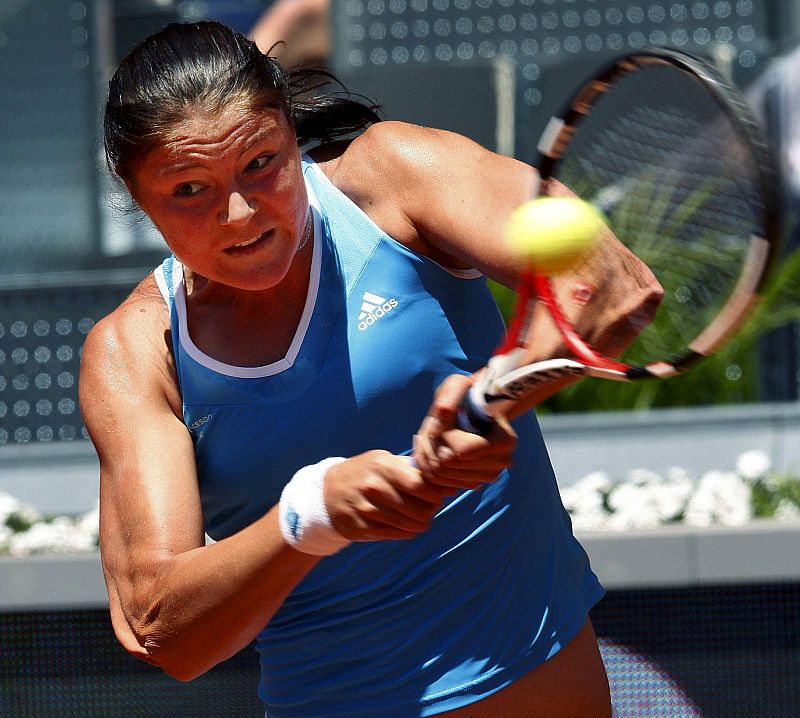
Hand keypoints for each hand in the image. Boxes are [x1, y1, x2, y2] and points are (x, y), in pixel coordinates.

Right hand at [323, 451, 451, 540]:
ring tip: (418, 514)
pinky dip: (407, 530)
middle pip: (420, 509)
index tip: (437, 493)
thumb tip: (450, 484)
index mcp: (381, 465)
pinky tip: (404, 522)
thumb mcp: (384, 461)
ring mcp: (366, 510)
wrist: (326, 493)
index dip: (436, 493)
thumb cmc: (365, 473)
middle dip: (432, 510)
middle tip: (430, 506)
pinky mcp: (361, 529)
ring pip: (411, 525)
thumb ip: (414, 470)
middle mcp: (373, 487)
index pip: (421, 485)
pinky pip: (397, 534)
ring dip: (421, 522)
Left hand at [413, 374, 516, 488]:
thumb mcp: (459, 385)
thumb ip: (450, 394)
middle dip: (431, 446)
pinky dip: (432, 469)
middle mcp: (502, 462)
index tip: (436, 420)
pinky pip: (446, 484)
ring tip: (428, 438)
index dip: (441, 436)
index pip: (461, 451)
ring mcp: (490, 475)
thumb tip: (441, 411)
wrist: (475, 409)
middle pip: (450, 465)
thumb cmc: (467, 394)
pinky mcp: (477, 482)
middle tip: (427, 430)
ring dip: (428, 457)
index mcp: (505, 440)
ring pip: (444, 477)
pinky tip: (431, 450)